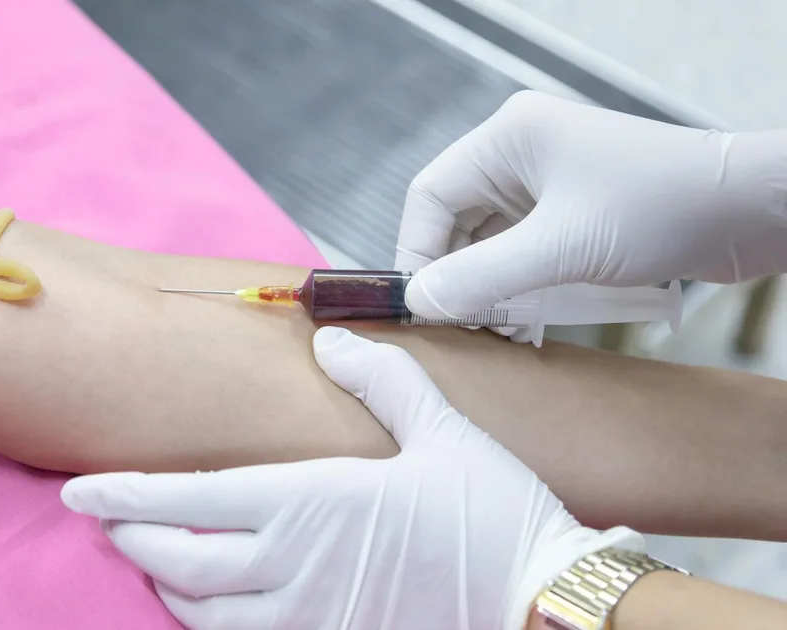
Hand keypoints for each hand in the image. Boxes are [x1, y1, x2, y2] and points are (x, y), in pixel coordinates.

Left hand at [62, 327, 640, 629]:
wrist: (540, 595)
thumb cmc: (490, 510)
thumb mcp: (441, 427)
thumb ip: (379, 374)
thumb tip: (329, 338)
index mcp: (307, 501)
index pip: (188, 498)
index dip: (124, 496)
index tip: (80, 491)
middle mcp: (291, 565)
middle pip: (176, 563)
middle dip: (131, 541)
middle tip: (109, 521)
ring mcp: (307, 617)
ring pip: (200, 615)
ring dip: (164, 589)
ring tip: (152, 562)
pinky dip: (210, 626)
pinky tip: (210, 608)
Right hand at [399, 90, 786, 326]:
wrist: (748, 212)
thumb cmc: (658, 210)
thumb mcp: (559, 250)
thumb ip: (481, 277)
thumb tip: (417, 301)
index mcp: (509, 138)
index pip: (430, 195)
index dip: (417, 252)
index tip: (420, 304)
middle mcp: (522, 153)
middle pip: (457, 221)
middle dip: (458, 277)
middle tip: (463, 326)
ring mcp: (550, 181)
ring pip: (490, 241)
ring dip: (490, 288)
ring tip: (502, 330)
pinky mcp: (574, 210)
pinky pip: (523, 250)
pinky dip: (519, 286)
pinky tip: (527, 323)